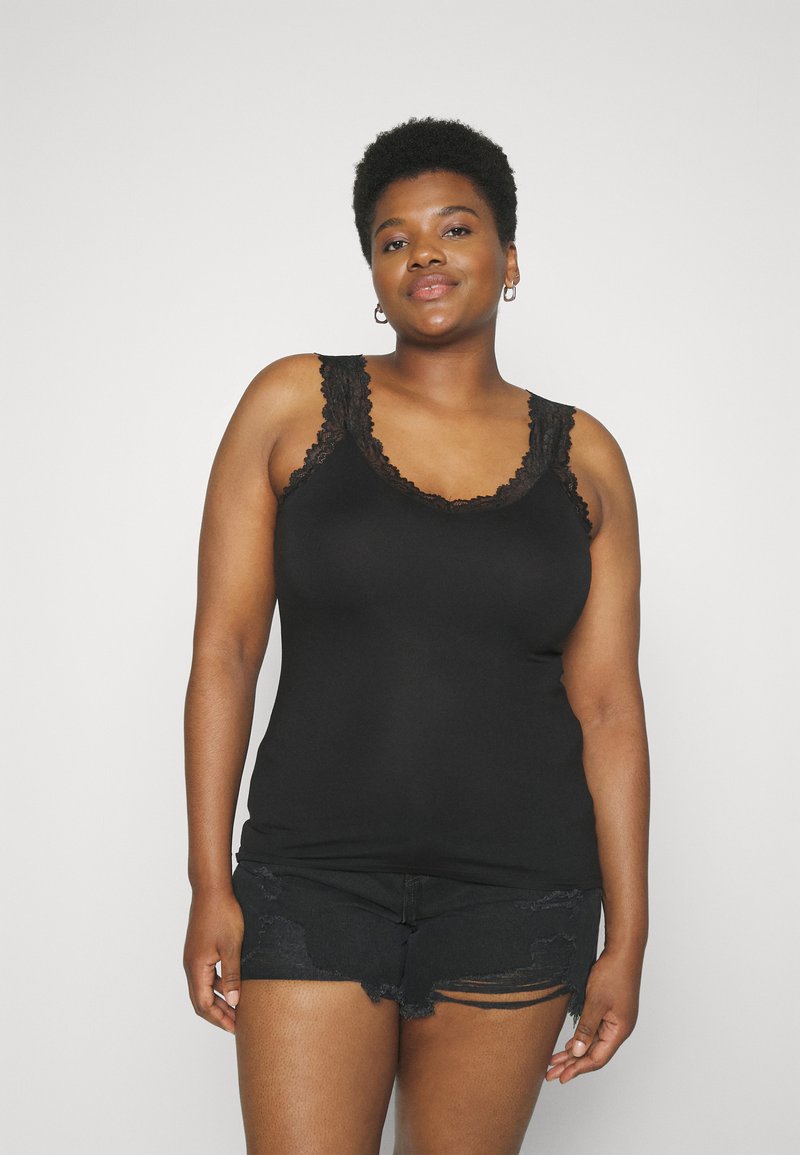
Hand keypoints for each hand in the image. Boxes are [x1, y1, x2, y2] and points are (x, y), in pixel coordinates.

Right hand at [183, 886, 243, 1033]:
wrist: (211, 890)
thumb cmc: (223, 915)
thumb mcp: (232, 947)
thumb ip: (232, 975)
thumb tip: (234, 1002)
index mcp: (196, 968)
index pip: (204, 1005)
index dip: (220, 1018)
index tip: (236, 1027)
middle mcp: (191, 966)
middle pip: (201, 1000)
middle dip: (218, 1014)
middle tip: (237, 1024)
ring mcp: (193, 958)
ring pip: (204, 988)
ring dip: (219, 1000)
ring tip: (237, 1008)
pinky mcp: (199, 950)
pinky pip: (206, 976)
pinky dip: (218, 985)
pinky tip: (232, 985)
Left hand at [546, 946, 642, 1082]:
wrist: (623, 951)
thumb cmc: (612, 974)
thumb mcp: (595, 1002)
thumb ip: (586, 1029)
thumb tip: (576, 1052)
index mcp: (620, 1030)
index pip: (597, 1058)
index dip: (578, 1068)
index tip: (561, 1077)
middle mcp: (619, 1029)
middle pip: (594, 1054)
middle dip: (572, 1065)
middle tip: (553, 1075)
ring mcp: (616, 1020)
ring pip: (593, 1043)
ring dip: (574, 1052)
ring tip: (555, 1062)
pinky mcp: (610, 1011)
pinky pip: (594, 1032)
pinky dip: (580, 1039)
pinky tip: (569, 1045)